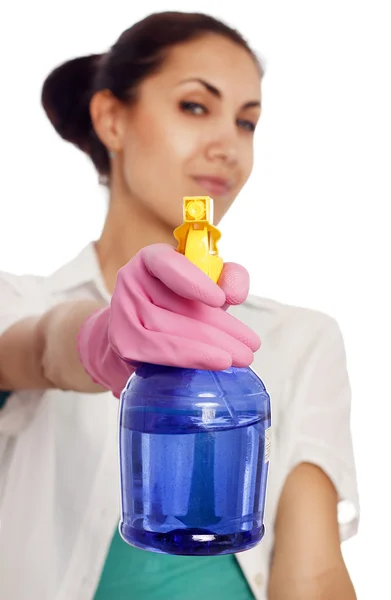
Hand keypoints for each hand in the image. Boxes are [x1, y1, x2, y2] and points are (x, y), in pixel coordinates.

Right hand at [78, 244, 259, 396]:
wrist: (143, 332)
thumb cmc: (180, 304)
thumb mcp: (206, 285)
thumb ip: (226, 278)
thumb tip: (234, 293)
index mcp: (152, 259)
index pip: (167, 263)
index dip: (193, 280)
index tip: (220, 300)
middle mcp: (132, 281)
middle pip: (178, 305)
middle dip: (220, 326)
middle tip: (252, 344)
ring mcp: (123, 313)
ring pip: (171, 331)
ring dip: (212, 346)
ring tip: (243, 357)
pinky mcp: (124, 342)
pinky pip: (160, 353)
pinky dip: (191, 358)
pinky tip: (216, 362)